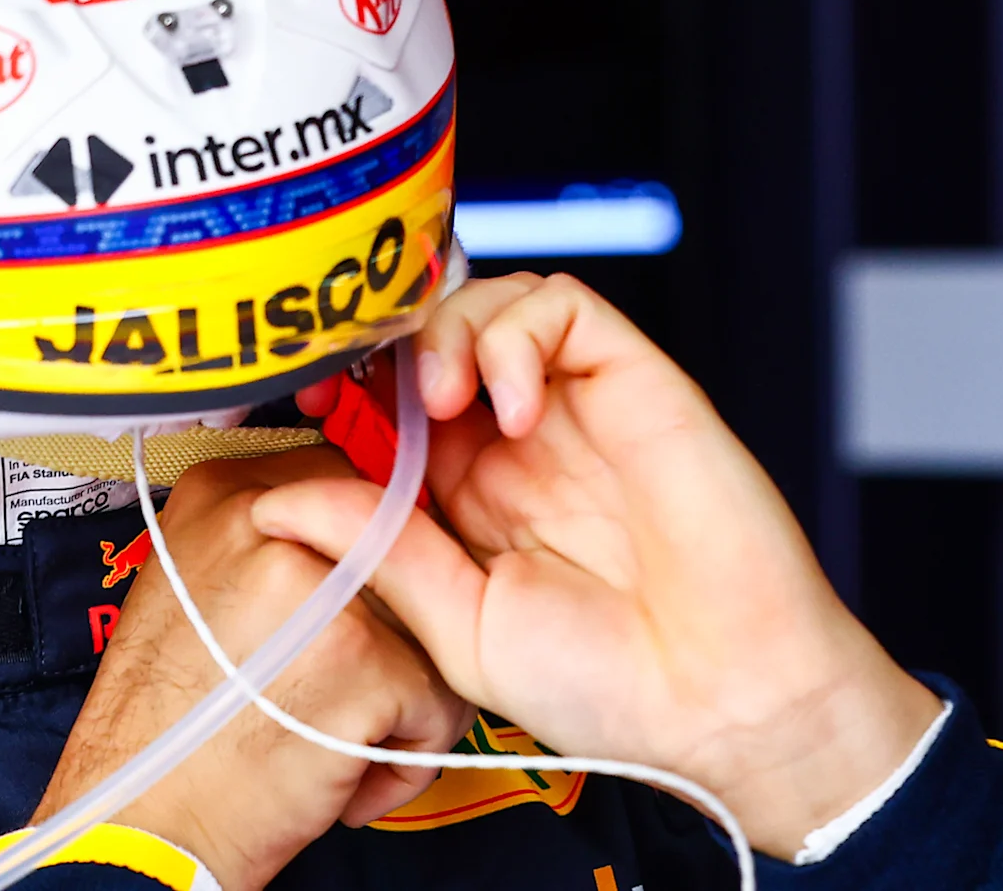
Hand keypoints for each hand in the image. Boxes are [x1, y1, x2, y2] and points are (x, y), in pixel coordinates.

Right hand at [31, 447, 469, 890]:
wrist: (139, 827)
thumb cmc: (166, 726)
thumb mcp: (185, 590)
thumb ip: (262, 542)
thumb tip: (353, 524)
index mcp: (224, 491)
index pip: (345, 491)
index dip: (354, 570)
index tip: (322, 626)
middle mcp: (274, 519)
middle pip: (398, 552)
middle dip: (386, 630)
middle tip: (323, 690)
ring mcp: (322, 584)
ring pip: (431, 624)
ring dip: (402, 693)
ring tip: (334, 736)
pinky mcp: (365, 657)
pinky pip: (440, 698)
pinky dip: (407, 754)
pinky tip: (342, 778)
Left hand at [253, 274, 941, 859]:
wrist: (724, 699)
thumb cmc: (611, 688)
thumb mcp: (461, 629)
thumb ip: (382, 551)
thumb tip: (278, 500)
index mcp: (471, 501)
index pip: (392, 409)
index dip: (346, 393)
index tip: (304, 405)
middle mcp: (520, 444)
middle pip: (436, 341)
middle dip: (387, 349)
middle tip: (360, 390)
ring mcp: (576, 408)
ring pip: (495, 304)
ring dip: (450, 332)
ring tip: (446, 401)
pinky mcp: (636, 379)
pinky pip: (565, 306)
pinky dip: (519, 332)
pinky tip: (513, 404)